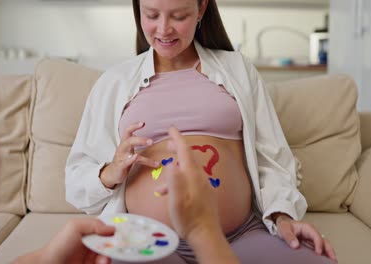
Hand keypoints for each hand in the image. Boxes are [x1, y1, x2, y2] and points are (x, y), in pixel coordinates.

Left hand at [38, 218, 114, 263]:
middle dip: (115, 244)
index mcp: (90, 230)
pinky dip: (105, 263)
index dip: (117, 229)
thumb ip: (94, 224)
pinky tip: (101, 262)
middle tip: (115, 247)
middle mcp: (93, 242)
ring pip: (109, 254)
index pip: (108, 227)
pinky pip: (104, 263)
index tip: (123, 232)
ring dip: (109, 256)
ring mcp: (93, 255)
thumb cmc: (58, 246)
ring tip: (103, 259)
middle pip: (112, 242)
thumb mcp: (74, 227)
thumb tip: (112, 228)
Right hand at [100, 122, 158, 187]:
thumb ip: (137, 144)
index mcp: (124, 143)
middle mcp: (122, 148)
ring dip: (140, 144)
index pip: (128, 131)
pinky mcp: (120, 166)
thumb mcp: (129, 151)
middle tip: (152, 141)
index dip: (134, 126)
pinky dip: (131, 159)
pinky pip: (125, 161)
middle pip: (130, 140)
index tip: (143, 123)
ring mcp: (120, 157)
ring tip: (151, 143)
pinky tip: (136, 156)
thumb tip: (149, 139)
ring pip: (128, 148)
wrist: (112, 174)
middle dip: (141, 138)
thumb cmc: (123, 161)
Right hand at [154, 127, 238, 263]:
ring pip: (188, 169)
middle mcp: (199, 177)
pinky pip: (189, 180)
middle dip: (178, 148)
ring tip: (165, 168)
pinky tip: (168, 192)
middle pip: (188, 157)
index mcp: (192, 175)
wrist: (205, 234)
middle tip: (169, 142)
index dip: (177, 138)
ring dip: (176, 165)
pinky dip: (179, 180)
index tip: (171, 128)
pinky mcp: (203, 193)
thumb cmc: (189, 218)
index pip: (184, 150)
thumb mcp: (176, 199)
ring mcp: (202, 185)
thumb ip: (174, 180)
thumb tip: (171, 162)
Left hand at [274, 214, 337, 262]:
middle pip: (324, 242)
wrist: (283, 226)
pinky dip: (323, 255)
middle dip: (329, 250)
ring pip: (324, 246)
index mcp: (307, 228)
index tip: (318, 253)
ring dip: (328, 254)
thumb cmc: (284, 226)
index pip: (316, 236)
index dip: (319, 245)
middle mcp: (312, 234)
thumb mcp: (284, 229)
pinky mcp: (311, 245)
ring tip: (332, 262)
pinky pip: (319, 250)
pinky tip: (324, 261)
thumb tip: (295, 245)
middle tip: (332, 260)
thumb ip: (289, 236)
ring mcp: (312, 240)